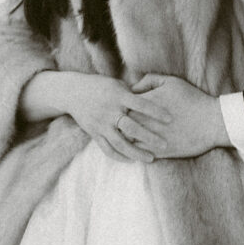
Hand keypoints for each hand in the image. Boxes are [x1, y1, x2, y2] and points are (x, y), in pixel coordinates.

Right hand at [26, 71, 167, 162]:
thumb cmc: (102, 86)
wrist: (73, 92)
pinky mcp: (94, 134)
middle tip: (165, 144)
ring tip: (151, 158)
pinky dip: (120, 157)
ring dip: (137, 153)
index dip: (156, 111)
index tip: (170, 119)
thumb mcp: (118, 84)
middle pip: (132, 127)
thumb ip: (134, 93)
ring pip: (120, 143)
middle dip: (149, 137)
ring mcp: (101, 124)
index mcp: (119, 96)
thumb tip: (156, 97)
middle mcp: (110, 111)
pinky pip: (108, 149)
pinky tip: (132, 160)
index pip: (141, 104)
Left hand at [127, 74, 229, 158]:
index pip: (120, 105)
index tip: (122, 106)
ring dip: (123, 139)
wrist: (211, 122)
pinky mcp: (157, 152)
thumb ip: (149, 80)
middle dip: (117, 123)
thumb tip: (134, 87)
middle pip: (118, 124)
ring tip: (123, 136)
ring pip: (125, 141)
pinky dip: (133, 152)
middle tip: (118, 122)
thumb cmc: (192, 99)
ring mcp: (149, 138)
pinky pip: (137, 154)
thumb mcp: (172, 82)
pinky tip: (134, 148)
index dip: (119, 106)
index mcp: (143, 104)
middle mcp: (143, 122)